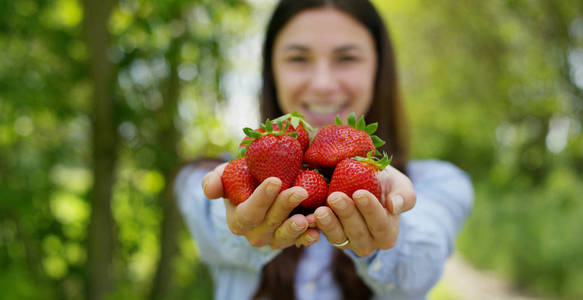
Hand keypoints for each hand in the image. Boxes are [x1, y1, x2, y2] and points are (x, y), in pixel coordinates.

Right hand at [202, 163, 320, 248]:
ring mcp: (275, 239)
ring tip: (308, 218)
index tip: (275, 180)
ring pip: (285, 237)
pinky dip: (309, 237)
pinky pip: (301, 242)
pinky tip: (318, 230)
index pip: (248, 213)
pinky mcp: (293, 239)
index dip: (261, 199)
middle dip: (284, 207)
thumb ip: (214, 181)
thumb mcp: (226, 175)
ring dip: (296, 228)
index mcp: (238, 220)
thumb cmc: (243, 179)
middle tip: (300, 192)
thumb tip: (209, 190)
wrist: (262, 185)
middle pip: (269, 224)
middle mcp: (255, 234)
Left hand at [314, 165, 415, 256]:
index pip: (380, 223)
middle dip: (346, 214)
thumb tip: (395, 206)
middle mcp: (369, 243)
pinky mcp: (331, 237)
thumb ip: (404, 196)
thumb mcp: (399, 185)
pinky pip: (322, 235)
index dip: (370, 209)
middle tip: (335, 196)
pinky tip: (309, 216)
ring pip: (338, 237)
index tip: (359, 193)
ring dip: (328, 224)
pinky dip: (315, 226)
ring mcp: (348, 242)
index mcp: (388, 232)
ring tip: (320, 210)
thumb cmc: (384, 184)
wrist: (363, 184)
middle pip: (357, 232)